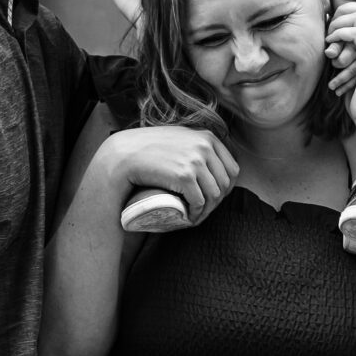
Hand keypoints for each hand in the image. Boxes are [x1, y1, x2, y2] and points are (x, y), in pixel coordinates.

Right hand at [102, 124, 238, 220]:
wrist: (123, 154)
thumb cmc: (148, 149)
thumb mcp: (179, 138)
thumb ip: (196, 145)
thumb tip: (212, 162)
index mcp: (208, 137)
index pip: (232, 169)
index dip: (226, 188)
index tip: (214, 198)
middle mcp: (205, 146)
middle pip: (225, 184)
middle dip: (216, 202)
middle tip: (202, 211)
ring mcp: (196, 159)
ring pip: (214, 195)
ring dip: (206, 211)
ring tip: (194, 216)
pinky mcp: (184, 175)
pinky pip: (199, 202)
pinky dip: (195, 214)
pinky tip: (188, 218)